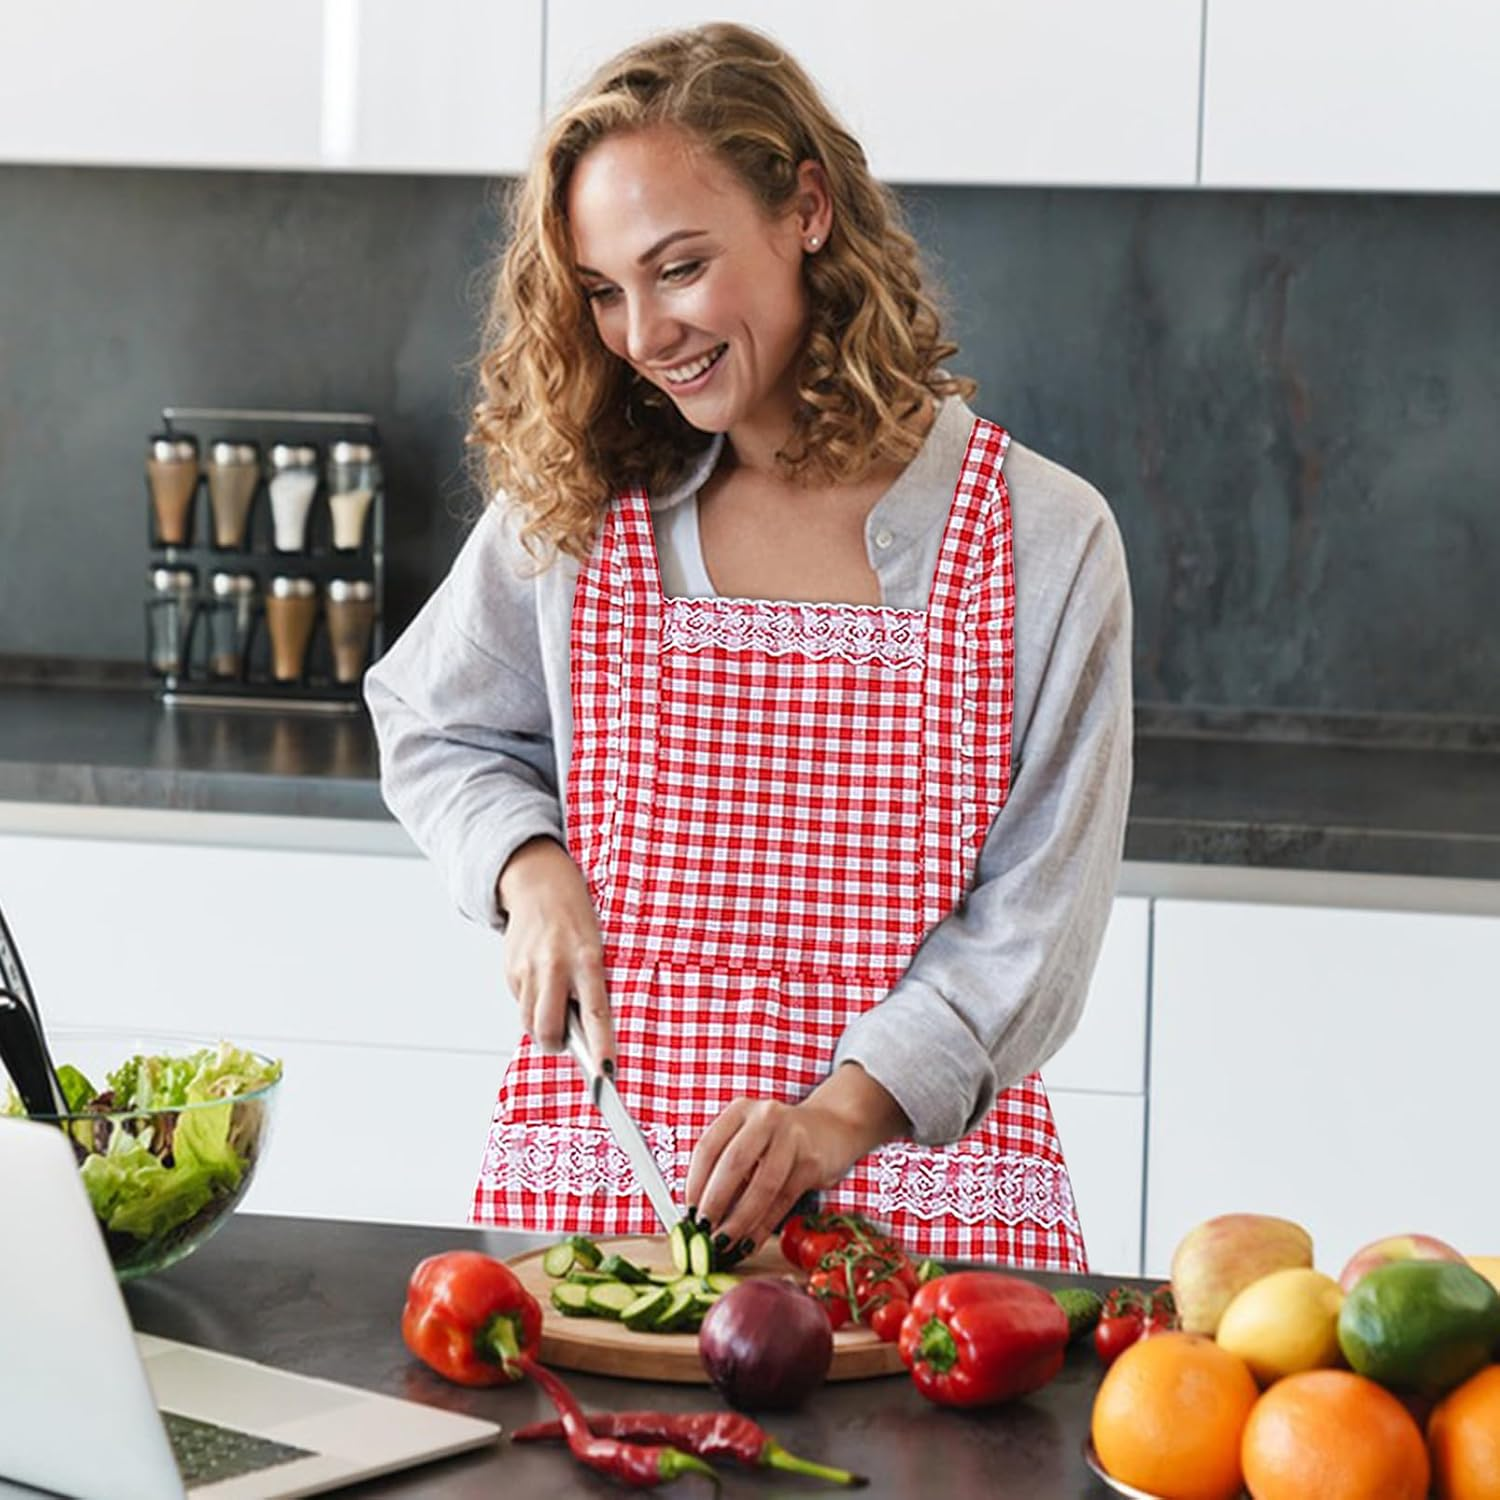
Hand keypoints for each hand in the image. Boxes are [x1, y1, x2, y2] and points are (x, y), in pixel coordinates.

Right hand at [496, 836, 613, 1067]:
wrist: (541, 884)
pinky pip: (520, 1004)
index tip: (608, 1074)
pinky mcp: (510, 970)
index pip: (597, 1014)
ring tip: (555, 1006)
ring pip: (530, 1023)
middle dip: (556, 1045)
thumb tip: (584, 1036)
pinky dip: (531, 1005)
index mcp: (588, 960)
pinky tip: (541, 983)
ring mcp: (528, 969)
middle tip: (565, 1042)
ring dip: (542, 1028)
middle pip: (549, 1029)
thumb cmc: (577, 921)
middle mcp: (556, 966)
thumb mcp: (596, 949)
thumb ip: (590, 988)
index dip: (602, 1047)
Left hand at [684, 1064, 909, 1255]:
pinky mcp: (812, 1162)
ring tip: (725, 1243)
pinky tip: (750, 1242)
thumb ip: (726, 1169)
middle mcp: (765, 1118)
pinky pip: (783, 1200)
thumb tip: (699, 1214)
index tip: (688, 1212)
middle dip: (715, 1202)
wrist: (832, 1128)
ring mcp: (792, 1138)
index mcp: (740, 1110)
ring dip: (740, 1220)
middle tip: (704, 1231)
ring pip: (762, 1185)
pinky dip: (764, 1226)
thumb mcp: (749, 1140)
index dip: (695, 1183)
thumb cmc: (779, 1140)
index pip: (708, 1147)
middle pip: (733, 1164)